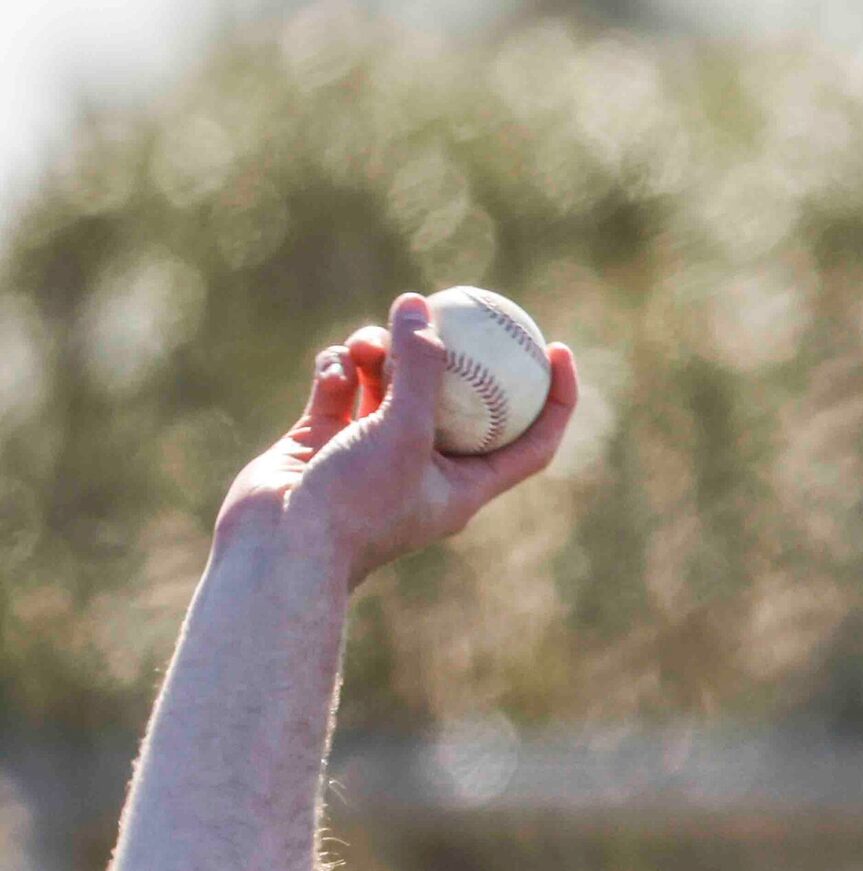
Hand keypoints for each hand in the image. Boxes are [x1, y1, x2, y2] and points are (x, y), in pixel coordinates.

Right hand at [218, 291, 580, 589]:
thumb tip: (419, 305)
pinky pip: (343, 386)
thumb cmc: (355, 503)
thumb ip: (418, 368)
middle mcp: (423, 467)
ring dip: (382, 353)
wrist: (280, 548)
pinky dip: (340, 369)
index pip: (530, 440)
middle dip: (448, 354)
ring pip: (390, 383)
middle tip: (450, 310)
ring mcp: (371, 451)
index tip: (557, 348)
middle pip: (454, 399)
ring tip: (368, 343)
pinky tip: (335, 368)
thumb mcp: (402, 431)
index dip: (554, 398)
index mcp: (464, 485)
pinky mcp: (325, 437)